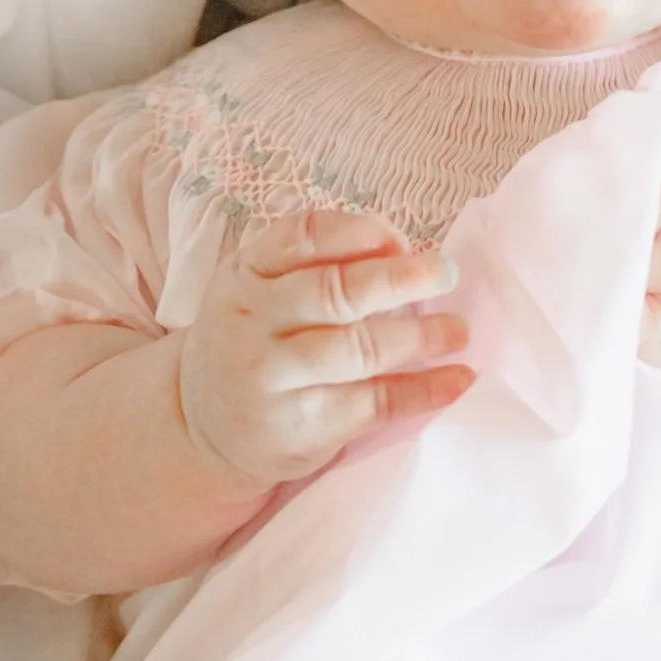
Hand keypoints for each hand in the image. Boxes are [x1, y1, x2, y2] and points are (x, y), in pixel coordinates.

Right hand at [175, 204, 472, 487]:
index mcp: (245, 273)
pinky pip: (375, 403)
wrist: (201, 428)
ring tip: (459, 330)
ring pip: (359, 349)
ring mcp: (275, 378)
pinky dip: (424, 390)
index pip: (302, 236)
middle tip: (447, 273)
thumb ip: (316, 264)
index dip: (360, 232)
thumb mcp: (260, 290)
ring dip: (422, 336)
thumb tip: (405, 252)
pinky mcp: (303, 426)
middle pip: (335, 292)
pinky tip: (457, 379)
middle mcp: (253, 321)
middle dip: (400, 279)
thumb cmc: (255, 344)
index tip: (401, 240)